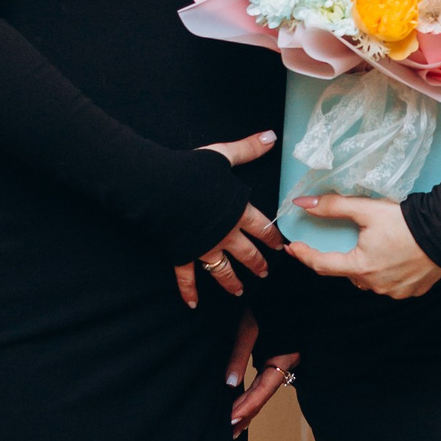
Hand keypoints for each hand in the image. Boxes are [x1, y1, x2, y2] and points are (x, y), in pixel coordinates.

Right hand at [173, 130, 282, 307]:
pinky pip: (187, 277)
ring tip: (240, 291)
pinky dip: (189, 291)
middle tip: (265, 273)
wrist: (159, 188)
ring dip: (232, 281)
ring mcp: (204, 247)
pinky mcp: (183, 254)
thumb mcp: (222, 156)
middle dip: (257, 263)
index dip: (272, 237)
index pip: (262, 227)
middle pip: (246, 252)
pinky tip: (193, 304)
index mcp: (237, 211)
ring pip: (223, 269)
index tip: (280, 246)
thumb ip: (248, 149)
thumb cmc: (191, 170)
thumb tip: (271, 137)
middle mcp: (225, 233)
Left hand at [224, 309, 299, 435]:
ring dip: (248, 408)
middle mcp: (285, 363)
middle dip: (246, 414)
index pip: (263, 390)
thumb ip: (239, 354)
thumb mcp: (250, 326)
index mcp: (283, 357)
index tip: (229, 421)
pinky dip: (251, 396)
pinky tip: (240, 404)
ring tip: (232, 426)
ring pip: (264, 392)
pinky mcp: (274, 357)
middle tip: (227, 432)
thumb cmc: (268, 302)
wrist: (284, 287)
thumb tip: (228, 384)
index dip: (246, 407)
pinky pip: (263, 383)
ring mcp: (281, 362)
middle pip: (264, 396)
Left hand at [286, 196, 440, 298]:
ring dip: (366, 266)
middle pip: (348, 271)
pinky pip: (390, 284)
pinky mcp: (411, 291)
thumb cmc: (406, 221)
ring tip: (376, 246)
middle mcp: (375, 285)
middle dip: (343, 257)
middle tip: (348, 240)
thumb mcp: (367, 209)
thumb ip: (333, 206)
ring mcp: (394, 291)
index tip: (294, 248)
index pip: (322, 264)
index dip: (305, 256)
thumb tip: (302, 203)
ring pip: (369, 279)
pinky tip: (394, 257)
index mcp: (360, 267)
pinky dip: (387, 272)